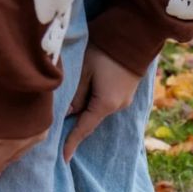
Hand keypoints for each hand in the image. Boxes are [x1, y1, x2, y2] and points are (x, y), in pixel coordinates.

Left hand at [63, 45, 140, 162]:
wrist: (136, 32)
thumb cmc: (106, 48)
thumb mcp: (84, 70)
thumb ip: (75, 94)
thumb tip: (68, 112)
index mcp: (105, 104)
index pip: (83, 129)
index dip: (71, 143)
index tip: (63, 159)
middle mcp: (116, 107)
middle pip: (89, 120)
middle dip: (74, 124)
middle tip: (56, 128)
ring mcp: (124, 100)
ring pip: (96, 110)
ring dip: (83, 110)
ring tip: (67, 107)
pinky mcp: (126, 92)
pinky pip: (104, 102)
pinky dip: (93, 102)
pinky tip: (85, 95)